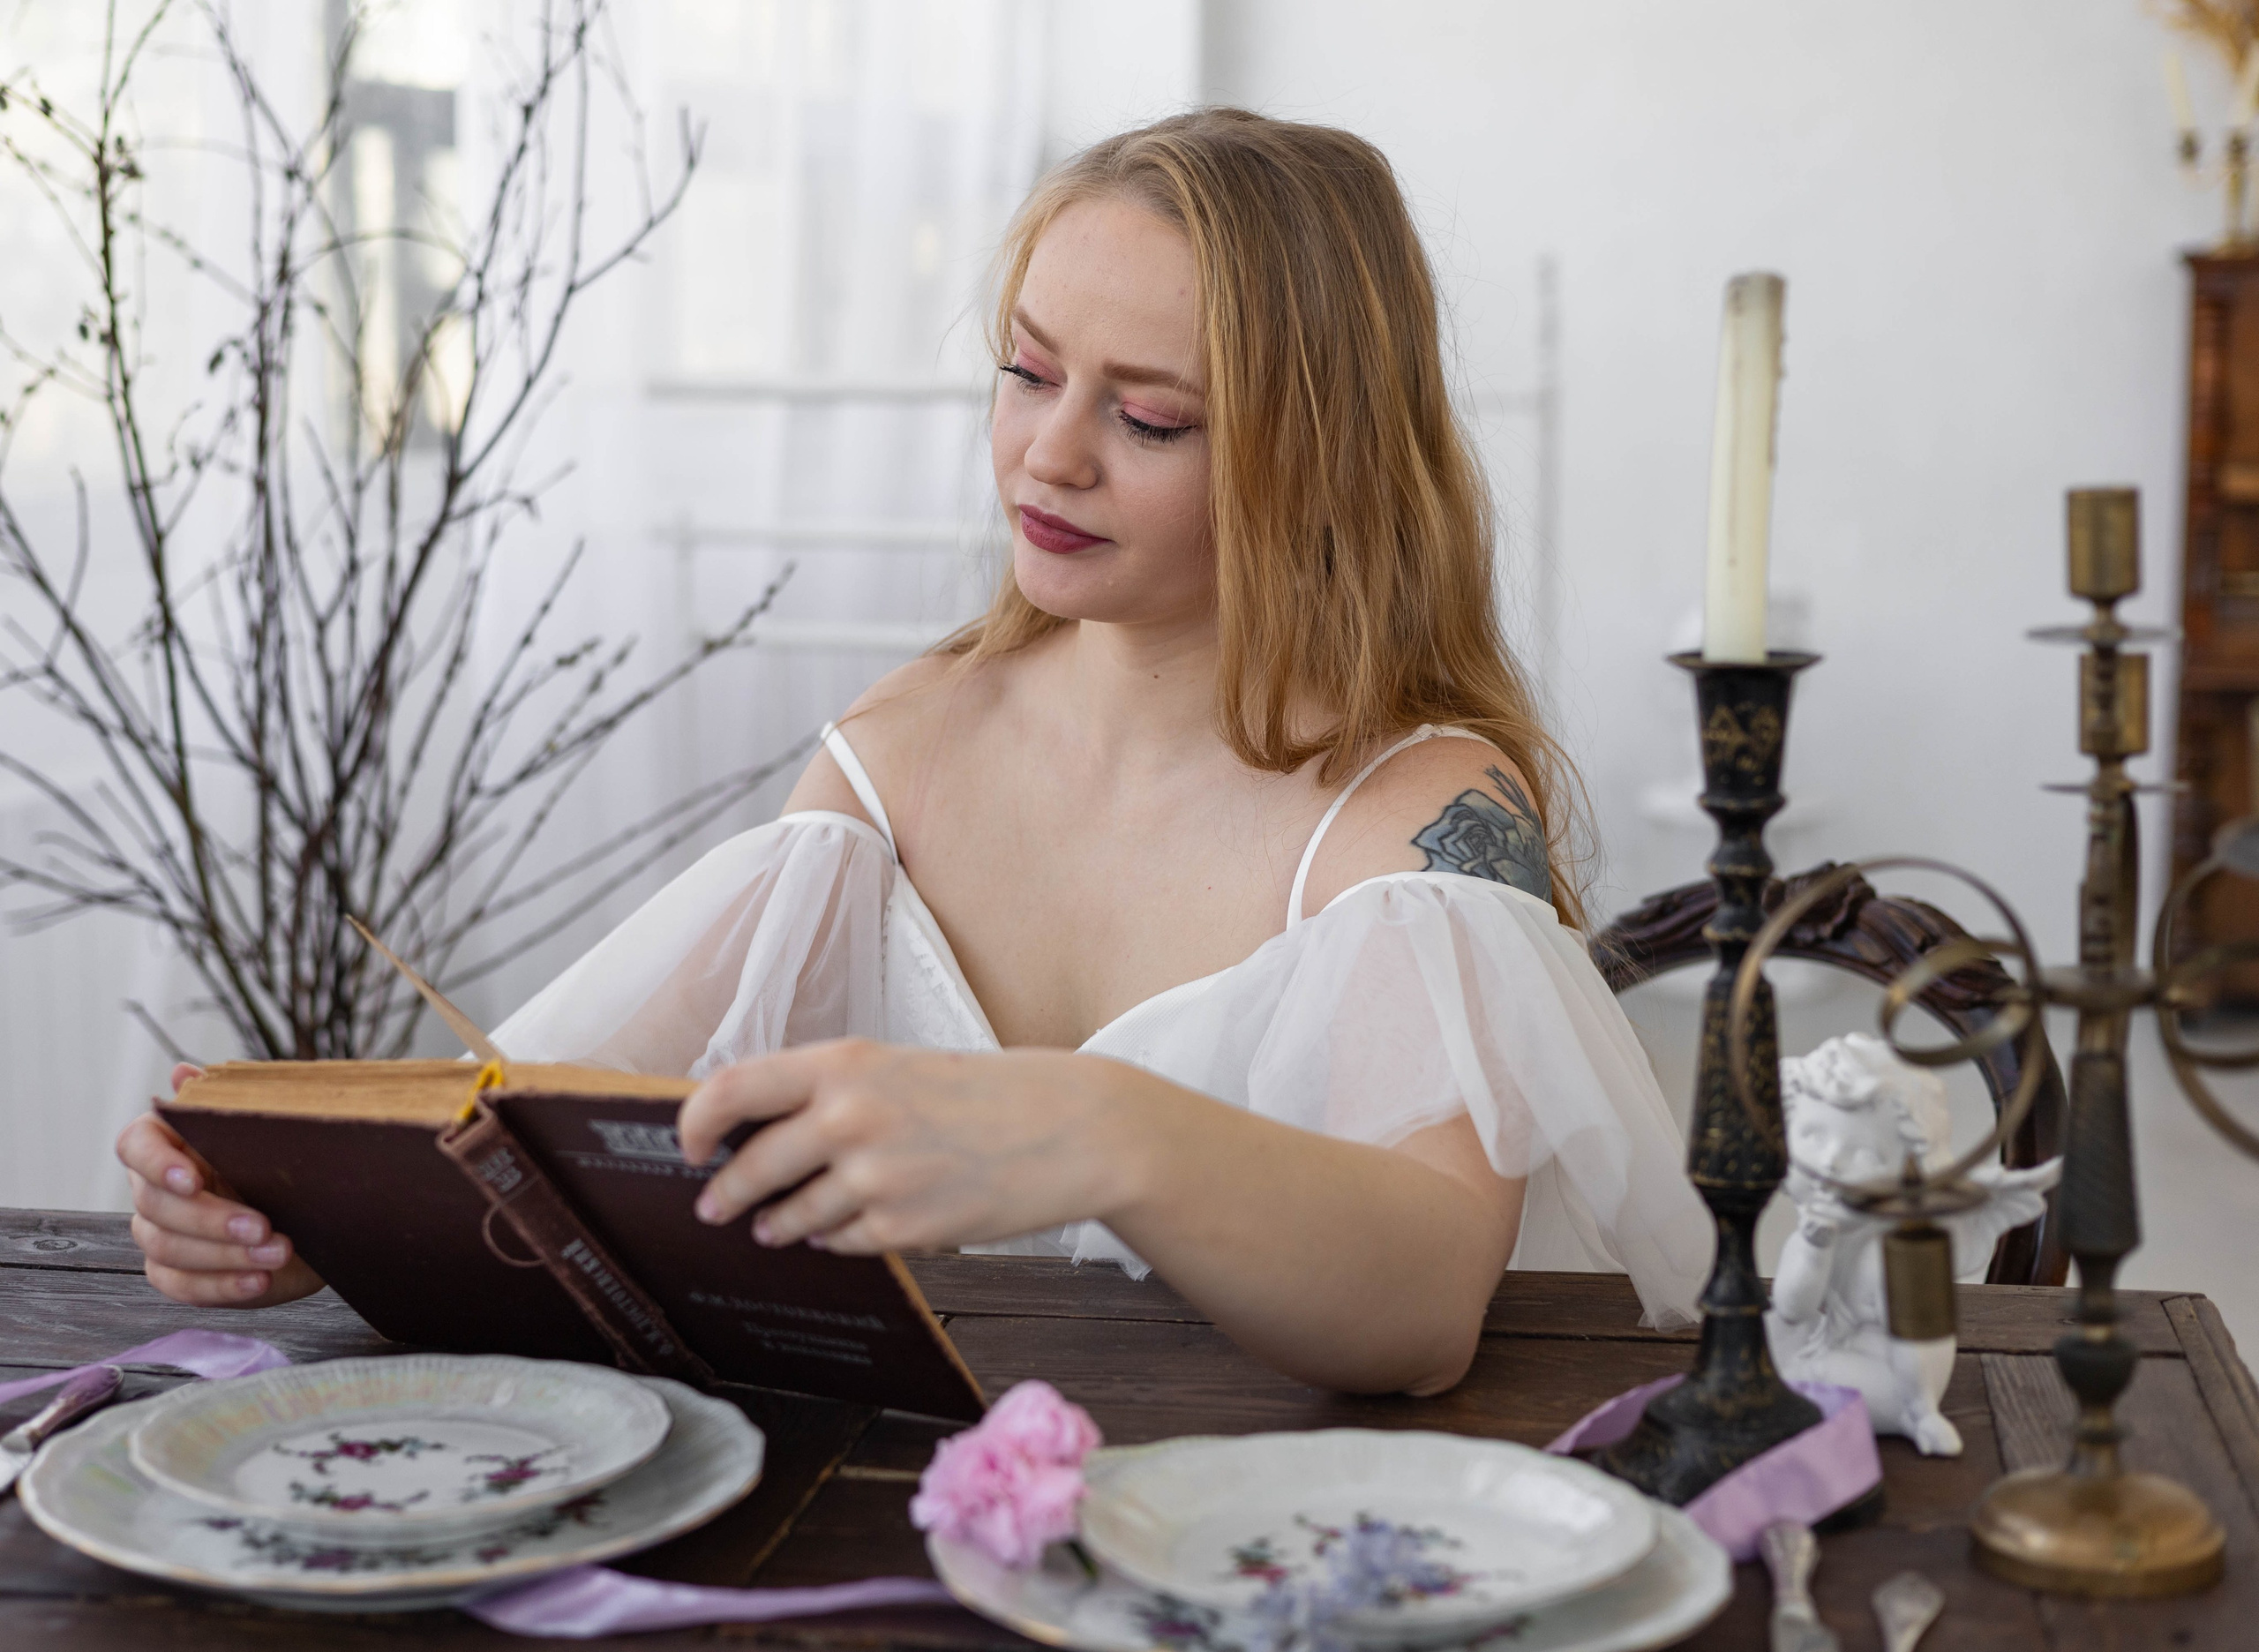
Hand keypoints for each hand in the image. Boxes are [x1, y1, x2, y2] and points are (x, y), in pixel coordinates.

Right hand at [117, 1066, 324, 1306]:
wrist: (322, 1211)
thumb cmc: (291, 1159)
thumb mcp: (276, 1126)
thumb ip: (231, 1101)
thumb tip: (182, 1073)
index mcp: (172, 1141)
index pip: (136, 1145)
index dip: (156, 1163)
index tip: (192, 1180)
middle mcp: (157, 1187)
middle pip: (154, 1205)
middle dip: (211, 1219)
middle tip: (264, 1226)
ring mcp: (162, 1232)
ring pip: (167, 1248)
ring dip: (225, 1254)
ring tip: (278, 1251)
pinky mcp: (179, 1273)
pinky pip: (182, 1286)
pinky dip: (222, 1286)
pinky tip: (259, 1280)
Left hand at [677, 1039, 1149, 1253]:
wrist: (1069, 1128)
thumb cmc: (984, 1094)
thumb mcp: (898, 1067)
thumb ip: (831, 1090)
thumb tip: (758, 1127)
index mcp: (845, 1064)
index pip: (732, 1089)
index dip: (695, 1123)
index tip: (691, 1145)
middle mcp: (849, 1117)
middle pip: (750, 1167)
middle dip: (726, 1194)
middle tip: (716, 1204)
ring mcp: (875, 1176)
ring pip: (791, 1216)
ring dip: (778, 1225)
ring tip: (777, 1226)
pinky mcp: (903, 1226)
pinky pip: (842, 1242)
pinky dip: (836, 1239)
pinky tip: (847, 1229)